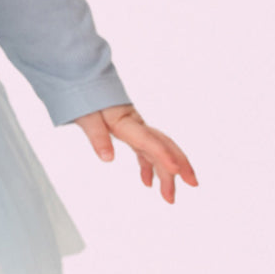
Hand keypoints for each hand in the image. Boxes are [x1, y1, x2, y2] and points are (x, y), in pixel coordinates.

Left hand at [73, 105, 197, 204]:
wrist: (82, 78)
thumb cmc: (83, 96)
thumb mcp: (86, 116)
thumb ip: (97, 136)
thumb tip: (107, 158)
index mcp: (125, 121)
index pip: (149, 140)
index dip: (163, 155)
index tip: (176, 170)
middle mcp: (135, 124)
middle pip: (163, 145)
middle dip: (179, 164)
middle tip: (192, 184)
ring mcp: (135, 127)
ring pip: (157, 150)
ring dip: (166, 172)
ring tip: (170, 196)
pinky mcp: (130, 130)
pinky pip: (144, 150)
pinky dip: (148, 166)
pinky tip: (147, 182)